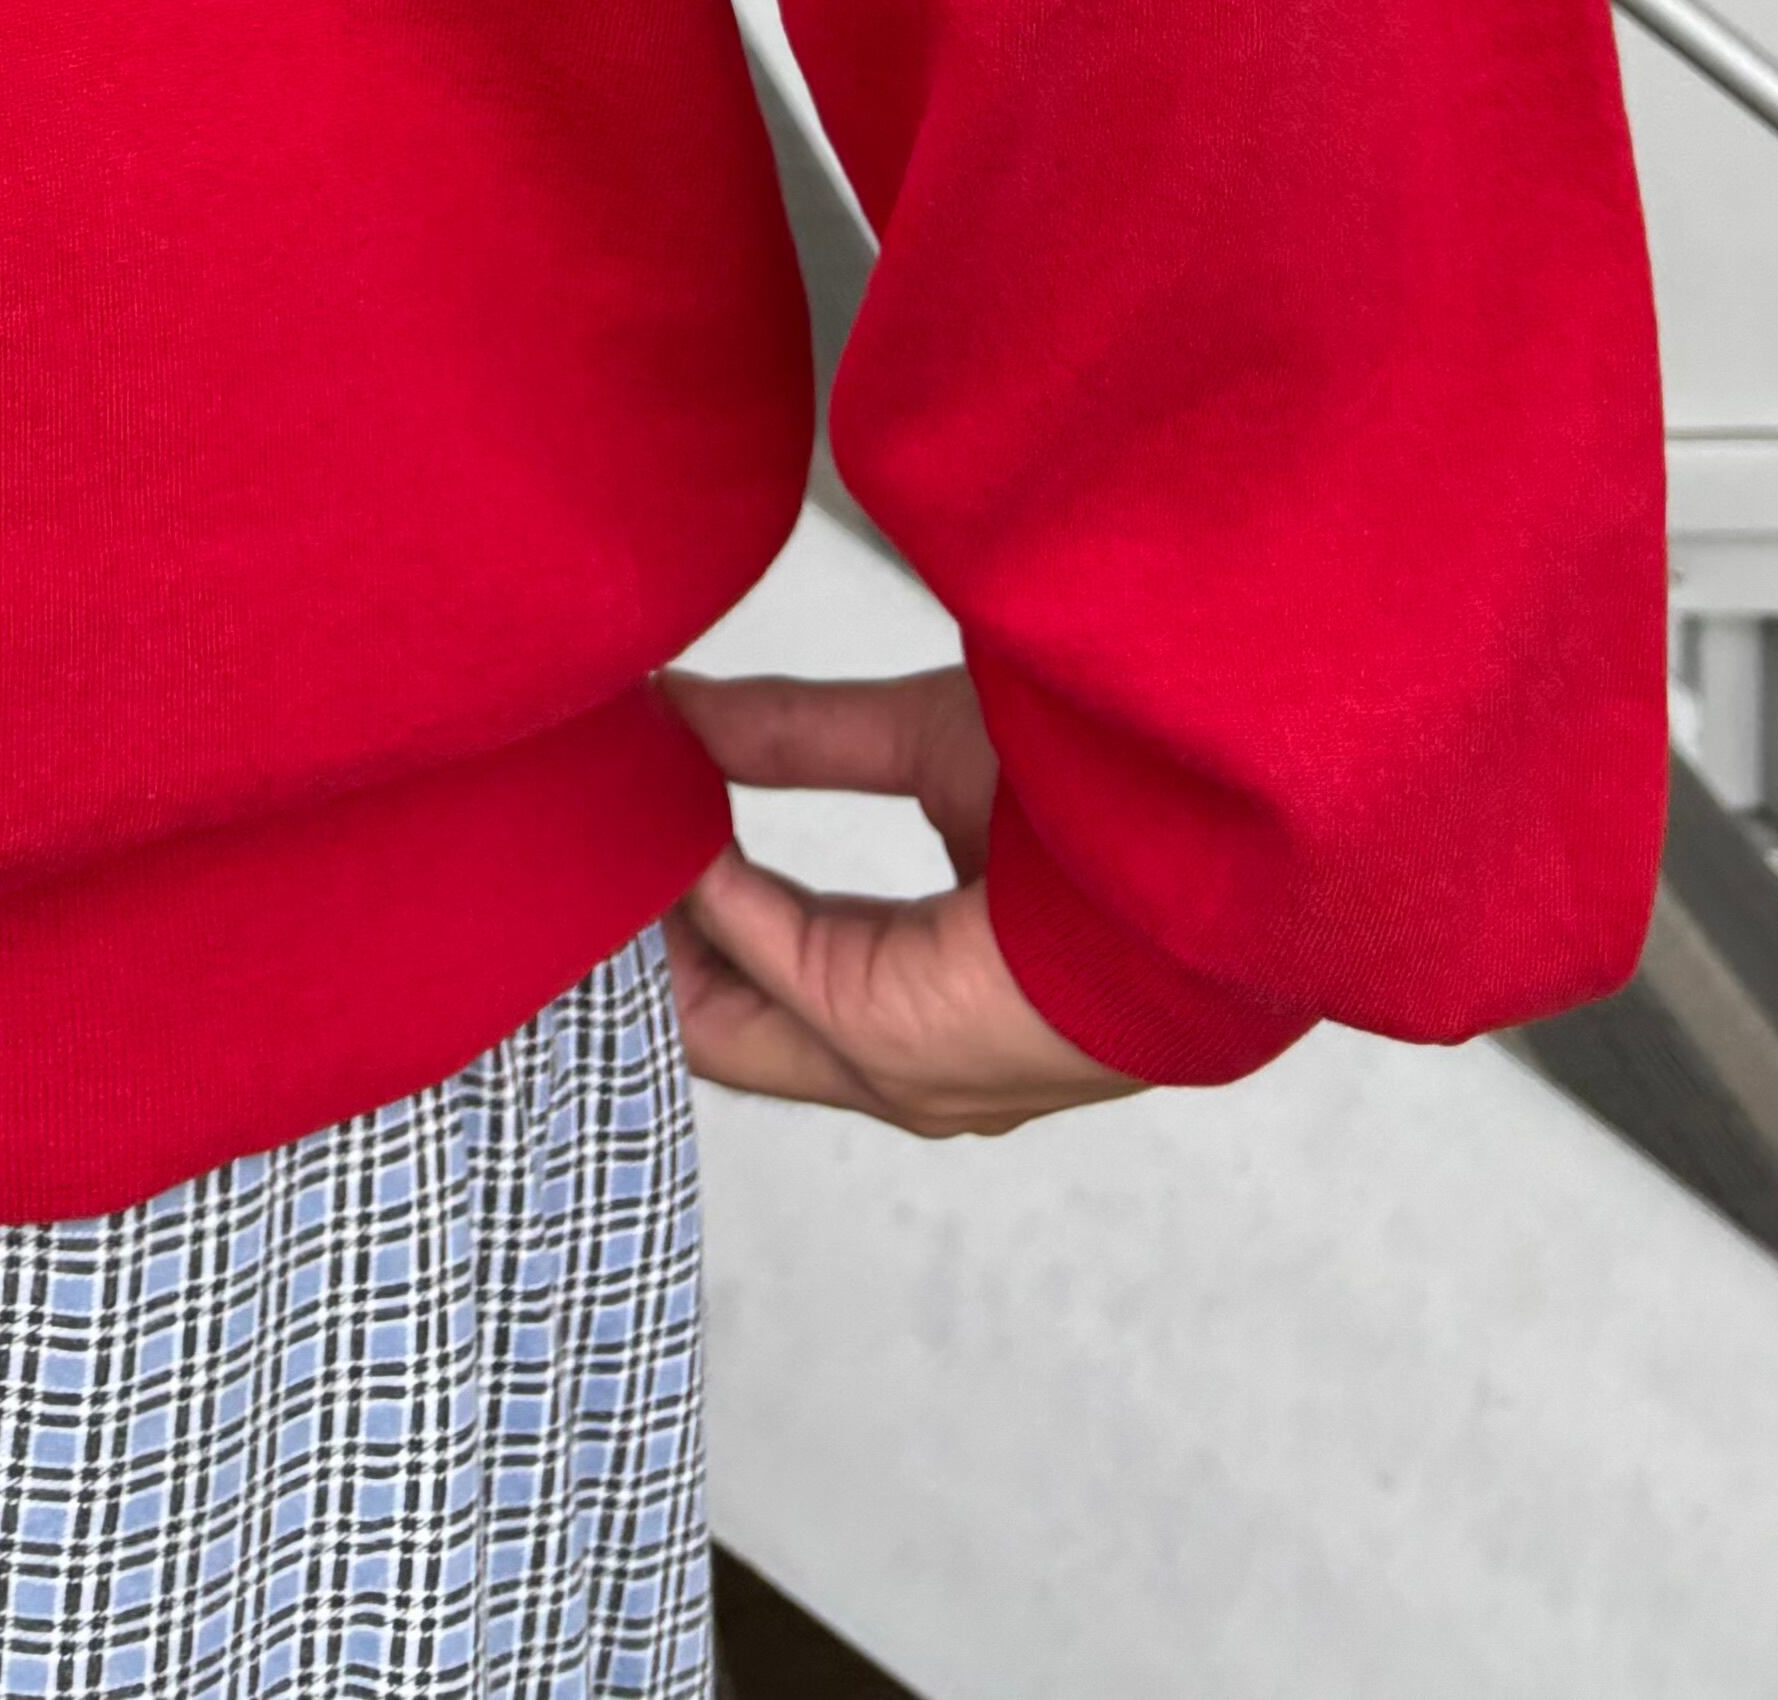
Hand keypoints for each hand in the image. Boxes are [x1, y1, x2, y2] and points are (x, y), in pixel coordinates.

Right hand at [653, 663, 1142, 1136]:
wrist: (1191, 846)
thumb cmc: (1099, 806)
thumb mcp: (913, 748)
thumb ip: (791, 738)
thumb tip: (677, 705)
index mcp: (918, 997)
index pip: (766, 979)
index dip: (684, 904)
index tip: (622, 819)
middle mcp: (900, 1065)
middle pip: (720, 1024)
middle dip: (646, 935)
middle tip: (587, 830)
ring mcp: (888, 1072)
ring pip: (715, 1023)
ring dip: (655, 924)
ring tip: (606, 819)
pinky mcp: (880, 1040)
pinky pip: (749, 969)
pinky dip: (700, 892)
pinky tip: (676, 814)